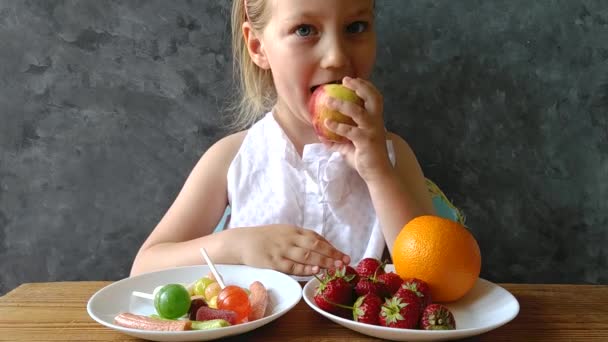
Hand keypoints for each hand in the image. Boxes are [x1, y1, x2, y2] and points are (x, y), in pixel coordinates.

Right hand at [236, 225, 350, 275]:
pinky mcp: (273, 261)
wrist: (241, 241)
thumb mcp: (283, 233)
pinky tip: (315, 270)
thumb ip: (299, 239)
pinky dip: (305, 268)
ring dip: (323, 261)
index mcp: (293, 230)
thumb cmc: (264, 239)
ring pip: (306, 255)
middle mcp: (290, 238)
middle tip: (345, 261)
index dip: (331, 247)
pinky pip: (292, 265)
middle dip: (332, 254)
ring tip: (336, 267)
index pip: (316, 238)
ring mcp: (282, 250)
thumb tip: (319, 247)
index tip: (343, 255)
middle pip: (315, 246)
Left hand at [322, 76, 392, 182]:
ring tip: (328, 100)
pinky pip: (350, 130)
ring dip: (342, 104)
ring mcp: (371, 131)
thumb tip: (321, 137)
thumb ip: (338, 140)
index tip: (352, 79)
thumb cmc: (365, 158)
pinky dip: (337, 125)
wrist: (377, 174)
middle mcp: (376, 122)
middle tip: (344, 81)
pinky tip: (326, 123)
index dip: (365, 86)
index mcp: (375, 120)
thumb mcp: (349, 147)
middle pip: (372, 98)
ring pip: (358, 111)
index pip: (374, 97)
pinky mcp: (366, 141)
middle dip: (359, 86)